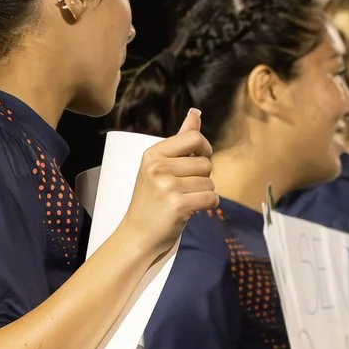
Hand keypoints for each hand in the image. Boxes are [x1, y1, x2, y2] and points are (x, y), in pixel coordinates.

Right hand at [117, 109, 214, 261]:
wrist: (138, 235)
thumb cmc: (151, 201)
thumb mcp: (160, 166)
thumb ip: (181, 140)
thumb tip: (195, 114)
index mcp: (153, 154)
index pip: (193, 138)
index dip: (204, 149)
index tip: (199, 159)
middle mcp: (158, 167)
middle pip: (205, 162)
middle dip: (202, 177)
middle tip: (183, 188)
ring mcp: (168, 186)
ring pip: (210, 182)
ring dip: (203, 193)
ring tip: (184, 200)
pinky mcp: (179, 205)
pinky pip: (211, 198)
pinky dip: (207, 205)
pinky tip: (192, 209)